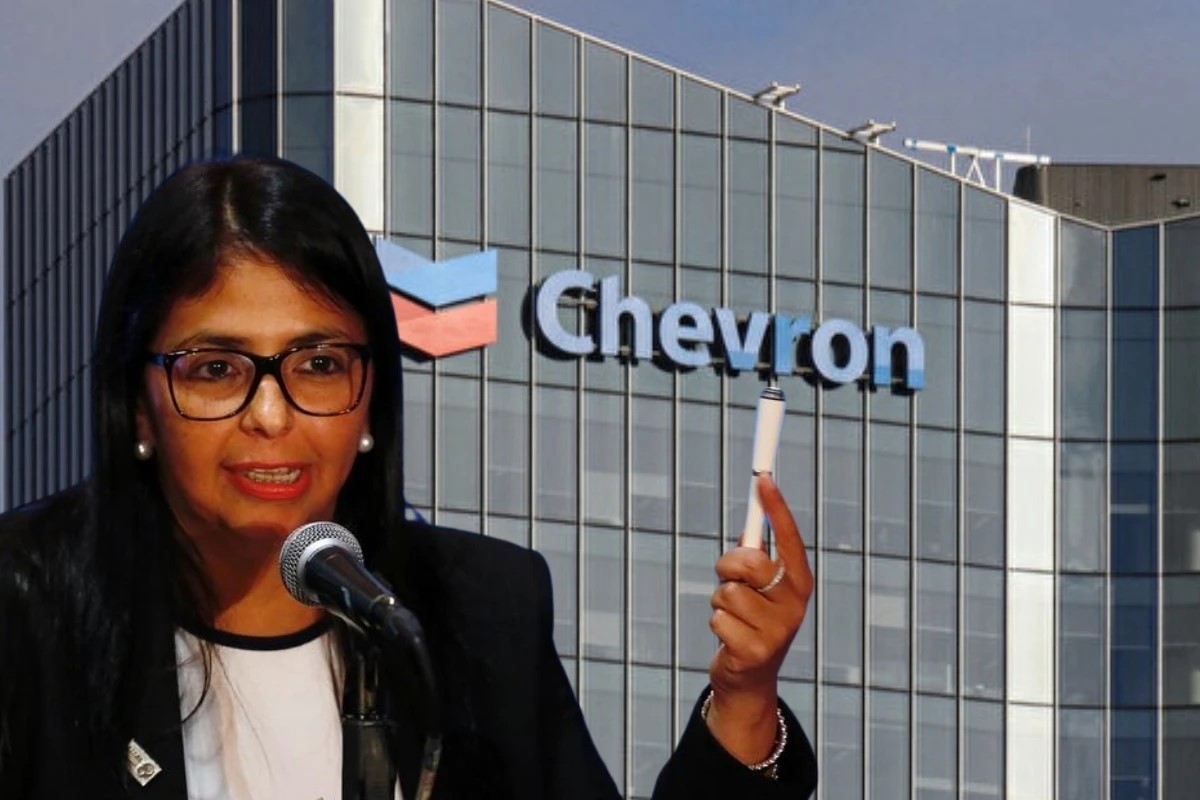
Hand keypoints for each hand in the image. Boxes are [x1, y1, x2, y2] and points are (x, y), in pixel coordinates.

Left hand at [705, 475, 812, 763]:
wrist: (749, 679)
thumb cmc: (751, 620)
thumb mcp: (759, 588)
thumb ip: (756, 556)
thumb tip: (749, 518)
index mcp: (799, 584)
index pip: (791, 540)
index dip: (777, 508)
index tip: (763, 478)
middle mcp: (794, 605)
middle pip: (749, 562)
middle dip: (728, 565)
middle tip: (728, 577)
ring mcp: (777, 630)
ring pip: (726, 592)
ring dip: (719, 601)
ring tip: (732, 617)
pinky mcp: (754, 651)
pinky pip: (717, 617)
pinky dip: (716, 624)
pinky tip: (729, 639)